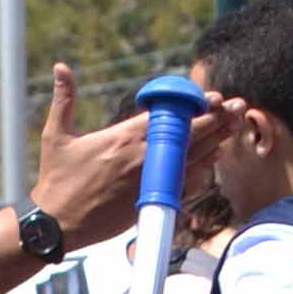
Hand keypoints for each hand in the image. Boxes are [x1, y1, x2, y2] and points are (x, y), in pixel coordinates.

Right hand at [32, 66, 216, 247]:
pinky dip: (201, 170)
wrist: (56, 226)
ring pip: (192, 158)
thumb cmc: (56, 181)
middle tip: (236, 106)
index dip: (193, 105)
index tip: (211, 97)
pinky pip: (185, 184)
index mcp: (124, 137)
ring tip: (234, 126)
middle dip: (216, 118)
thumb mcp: (57, 136)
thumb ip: (64, 99)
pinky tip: (212, 159)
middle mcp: (142, 157)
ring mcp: (149, 180)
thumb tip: (60, 67)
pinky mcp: (150, 200)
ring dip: (214, 141)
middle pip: (189, 134)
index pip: (169, 115)